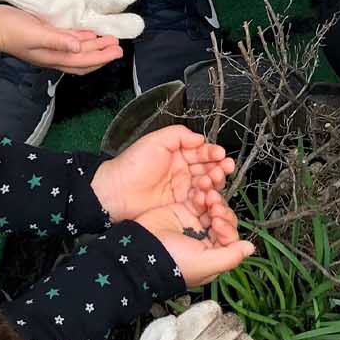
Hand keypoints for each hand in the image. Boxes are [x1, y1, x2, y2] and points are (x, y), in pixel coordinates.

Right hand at [0, 6, 121, 72]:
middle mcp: (53, 55)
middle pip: (83, 59)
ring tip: (108, 39)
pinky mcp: (45, 37)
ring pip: (77, 51)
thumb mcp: (36, 34)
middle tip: (118, 46)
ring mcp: (49, 47)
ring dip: (94, 47)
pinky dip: (81, 39)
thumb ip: (58, 41)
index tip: (118, 51)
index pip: (83, 62)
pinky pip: (69, 42)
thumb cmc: (11, 30)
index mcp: (52, 58)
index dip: (102, 58)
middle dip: (102, 54)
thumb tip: (79, 48)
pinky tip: (88, 33)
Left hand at [92, 125, 232, 221]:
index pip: (202, 152)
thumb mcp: (155, 140)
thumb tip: (200, 138)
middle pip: (208, 168)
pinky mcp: (181, 205)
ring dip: (215, 180)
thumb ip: (179, 134)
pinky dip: (207, 196)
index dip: (213, 153)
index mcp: (178, 154)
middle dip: (219, 167)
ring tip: (216, 179)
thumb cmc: (131, 166)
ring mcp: (182, 188)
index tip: (220, 154)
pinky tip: (209, 193)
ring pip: (207, 183)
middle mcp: (182, 171)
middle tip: (224, 167)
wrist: (115, 193)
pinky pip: (199, 200)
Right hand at [136, 194, 253, 286]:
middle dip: (221, 210)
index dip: (228, 227)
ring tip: (207, 197)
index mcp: (212, 254)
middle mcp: (204, 239)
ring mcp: (193, 224)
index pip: (230, 236)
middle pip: (224, 218)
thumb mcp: (204, 264)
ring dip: (213, 198)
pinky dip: (201, 194)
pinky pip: (198, 199)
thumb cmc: (169, 263)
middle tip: (214, 207)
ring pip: (213, 206)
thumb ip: (230, 256)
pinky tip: (198, 194)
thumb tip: (250, 249)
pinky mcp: (182, 211)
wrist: (137, 251)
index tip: (219, 222)